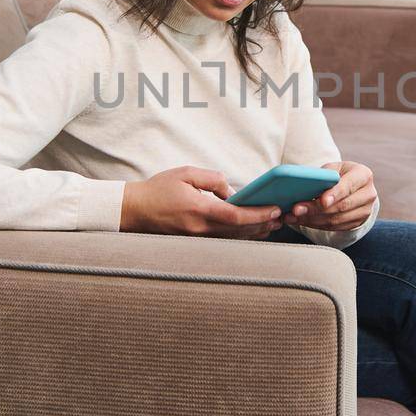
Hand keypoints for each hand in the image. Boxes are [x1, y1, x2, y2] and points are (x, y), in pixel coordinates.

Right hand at [120, 166, 282, 238]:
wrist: (134, 211)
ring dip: (253, 232)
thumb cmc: (158, 190)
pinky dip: (239, 235)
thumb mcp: (186, 174)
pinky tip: (250, 230)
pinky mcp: (194, 241)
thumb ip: (212, 179)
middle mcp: (200, 228)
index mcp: (198, 210)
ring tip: (271, 225)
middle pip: (239, 230)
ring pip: (233, 238)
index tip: (274, 209)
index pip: (235, 216)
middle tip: (281, 218)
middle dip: (262, 225)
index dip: (258, 214)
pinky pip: (223, 240)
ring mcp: (197, 238)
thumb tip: (232, 191)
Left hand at [284, 161, 375, 231]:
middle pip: (341, 206)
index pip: (348, 186)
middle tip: (296, 209)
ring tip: (293, 216)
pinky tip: (301, 221)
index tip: (322, 200)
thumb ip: (325, 175)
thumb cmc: (340, 174)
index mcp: (363, 175)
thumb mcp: (334, 168)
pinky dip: (315, 225)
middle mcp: (368, 194)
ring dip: (312, 220)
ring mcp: (364, 211)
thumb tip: (307, 184)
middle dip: (316, 209)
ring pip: (336, 220)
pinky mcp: (356, 223)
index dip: (335, 194)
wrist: (353, 188)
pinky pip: (334, 227)